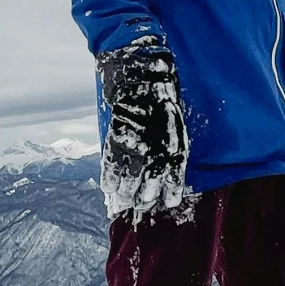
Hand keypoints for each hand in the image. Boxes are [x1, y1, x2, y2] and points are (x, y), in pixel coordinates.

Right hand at [96, 41, 189, 217]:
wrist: (142, 79)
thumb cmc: (162, 104)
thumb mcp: (176, 127)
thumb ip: (172, 151)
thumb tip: (167, 174)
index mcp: (175, 149)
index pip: (175, 181)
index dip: (170, 195)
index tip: (168, 203)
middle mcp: (156, 152)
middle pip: (149, 188)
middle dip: (144, 199)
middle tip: (139, 206)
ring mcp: (135, 147)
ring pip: (128, 181)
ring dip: (125, 194)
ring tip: (122, 202)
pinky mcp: (117, 139)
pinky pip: (111, 165)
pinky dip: (109, 179)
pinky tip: (109, 189)